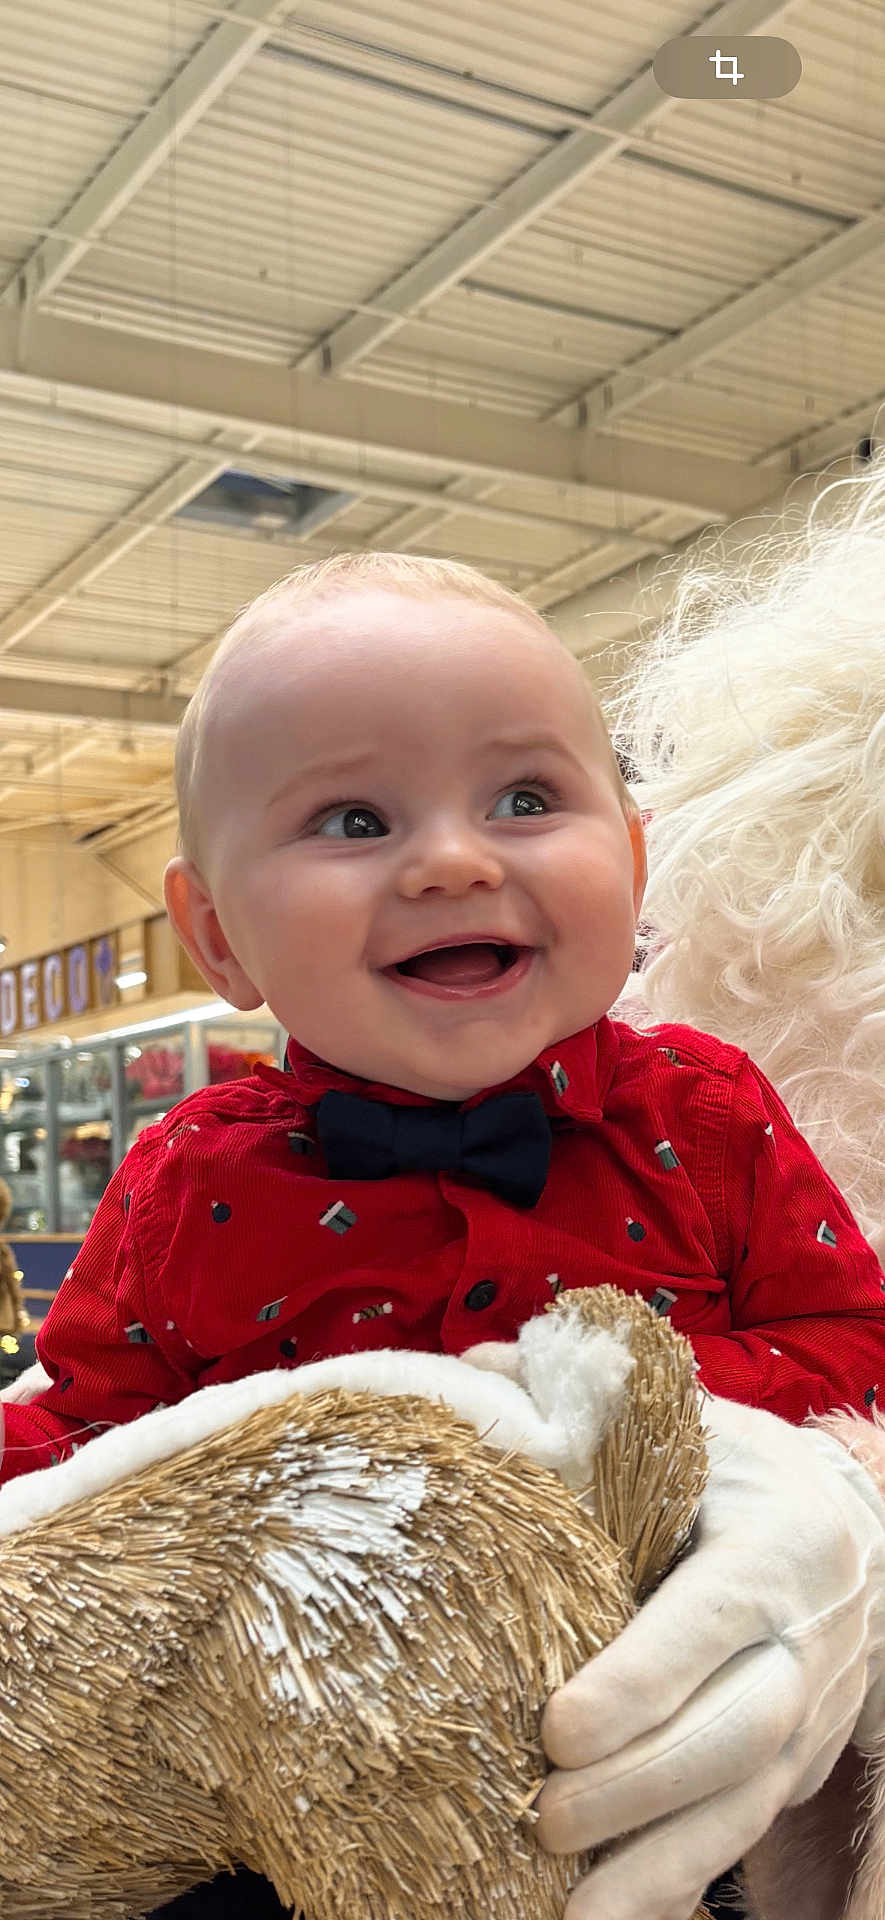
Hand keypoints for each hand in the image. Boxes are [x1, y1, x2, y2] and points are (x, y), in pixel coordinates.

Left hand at [533, 1395, 884, 1919]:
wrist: (857, 1536)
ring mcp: (810, 1715)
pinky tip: (605, 1919)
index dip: (642, 1681)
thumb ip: (587, 1401)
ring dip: (657, 1864)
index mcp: (776, 1544)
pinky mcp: (796, 1769)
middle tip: (540, 1814)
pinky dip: (676, 1882)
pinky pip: (741, 1835)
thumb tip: (477, 1368)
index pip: (711, 1620)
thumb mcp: (687, 1424)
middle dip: (639, 1786)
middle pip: (736, 1732)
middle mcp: (805, 1639)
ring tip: (569, 1911)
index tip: (558, 1726)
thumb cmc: (743, 1473)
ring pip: (745, 1803)